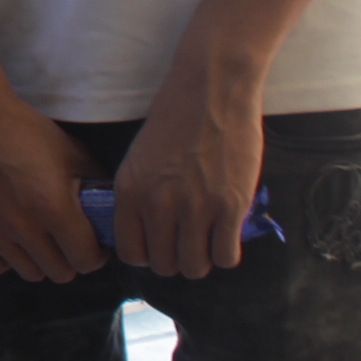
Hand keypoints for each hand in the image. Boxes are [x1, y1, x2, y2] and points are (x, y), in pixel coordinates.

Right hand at [0, 80, 103, 281]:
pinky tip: (9, 237)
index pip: (87, 261)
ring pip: (29, 272)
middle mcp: (22, 227)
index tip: (91, 241)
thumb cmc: (24, 129)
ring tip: (37, 238)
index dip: (95, 253)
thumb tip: (106, 208)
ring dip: (39, 259)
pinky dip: (7, 257)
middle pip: (60, 273)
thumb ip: (93, 184)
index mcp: (54, 209)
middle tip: (65, 239)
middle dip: (70, 258)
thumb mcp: (71, 151)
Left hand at [109, 61, 265, 279]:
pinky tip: (226, 235)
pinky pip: (226, 257)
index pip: (131, 253)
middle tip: (186, 242)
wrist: (211, 92)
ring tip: (207, 240)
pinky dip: (226, 252)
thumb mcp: (139, 158)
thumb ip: (140, 196)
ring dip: (201, 259)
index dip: (147, 254)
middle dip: (175, 258)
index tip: (158, 244)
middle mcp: (158, 206)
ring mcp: (195, 209)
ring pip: (195, 267)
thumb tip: (149, 233)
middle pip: (164, 265)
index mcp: (129, 192)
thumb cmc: (174, 119)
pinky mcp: (230, 208)